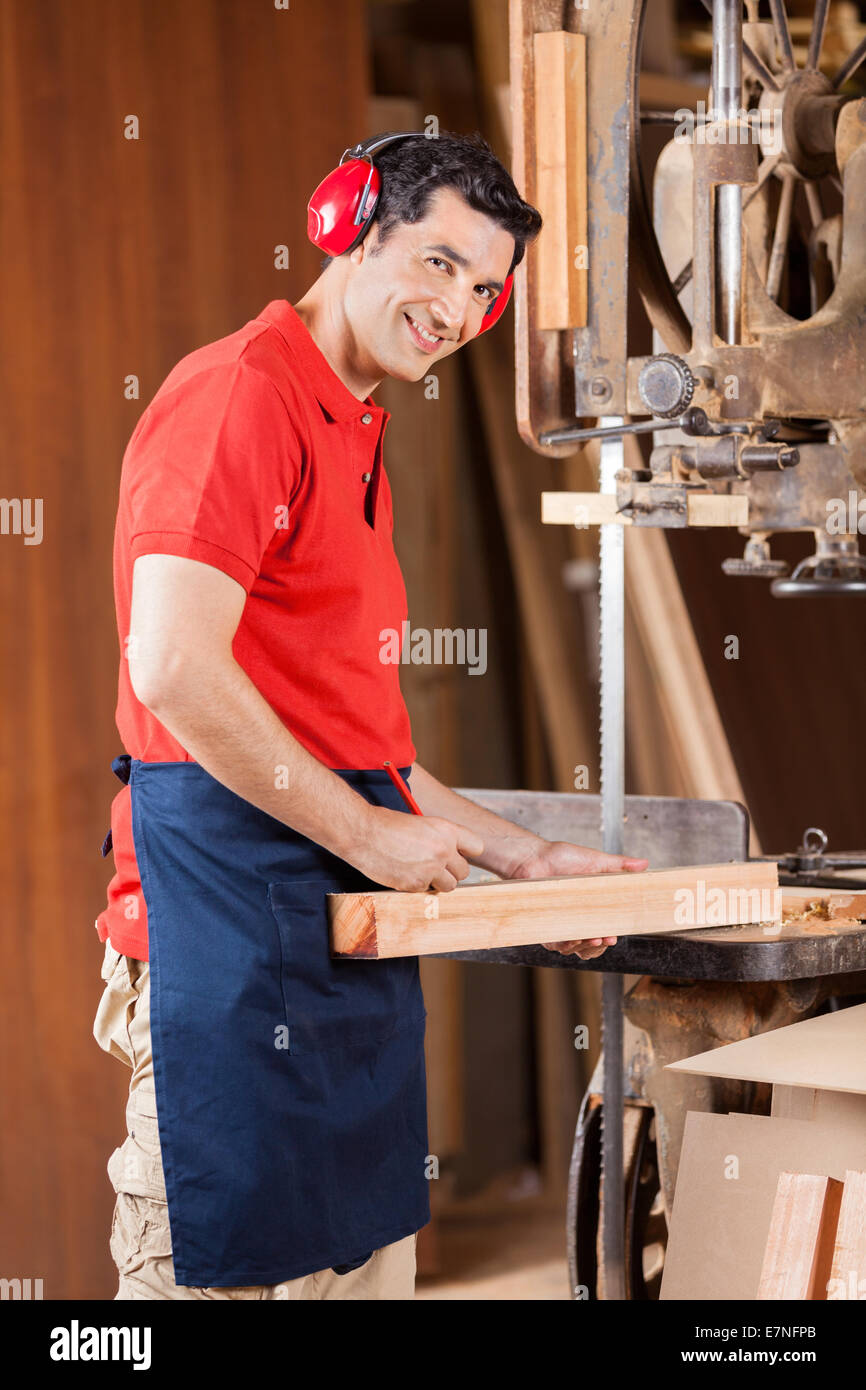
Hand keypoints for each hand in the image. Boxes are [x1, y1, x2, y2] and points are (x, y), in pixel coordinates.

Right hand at [349, 805, 483, 892]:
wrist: (363, 833)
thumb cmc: (387, 824)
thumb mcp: (421, 823)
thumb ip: (439, 837)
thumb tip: (450, 853)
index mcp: (447, 830)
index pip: (476, 847)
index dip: (465, 852)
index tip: (457, 854)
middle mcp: (443, 850)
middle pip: (464, 871)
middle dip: (451, 871)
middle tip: (435, 866)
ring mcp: (431, 869)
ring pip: (450, 886)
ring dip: (438, 882)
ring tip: (420, 871)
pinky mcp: (416, 884)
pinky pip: (426, 891)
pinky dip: (417, 886)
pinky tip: (404, 872)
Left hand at [506, 839, 649, 960]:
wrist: (533, 856)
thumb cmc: (560, 857)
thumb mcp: (595, 860)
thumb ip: (619, 865)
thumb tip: (644, 865)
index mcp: (590, 908)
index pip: (604, 930)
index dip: (609, 937)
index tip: (613, 937)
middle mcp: (575, 919)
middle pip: (590, 946)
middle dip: (598, 947)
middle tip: (605, 938)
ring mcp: (559, 923)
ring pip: (573, 949)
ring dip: (583, 948)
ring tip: (590, 938)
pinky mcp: (542, 926)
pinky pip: (554, 944)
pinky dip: (563, 945)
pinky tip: (571, 939)